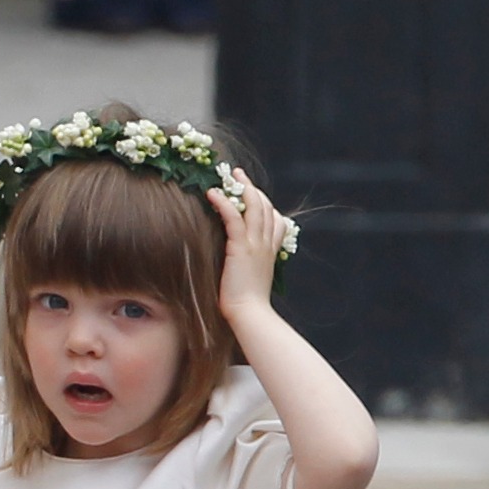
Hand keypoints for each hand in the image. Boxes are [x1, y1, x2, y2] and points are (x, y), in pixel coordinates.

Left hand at [208, 169, 293, 321]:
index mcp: (270, 250)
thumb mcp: (252, 278)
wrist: (250, 314)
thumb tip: (240, 261)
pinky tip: (213, 193)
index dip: (265, 203)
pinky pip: (234, 218)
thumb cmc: (246, 303)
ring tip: (230, 175)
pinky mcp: (241, 248)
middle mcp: (266, 244)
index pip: (275, 219)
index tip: (253, 192)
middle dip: (252, 187)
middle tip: (239, 174)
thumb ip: (249, 264)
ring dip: (242, 187)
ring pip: (254, 207)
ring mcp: (256, 244)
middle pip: (265, 206)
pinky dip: (225, 203)